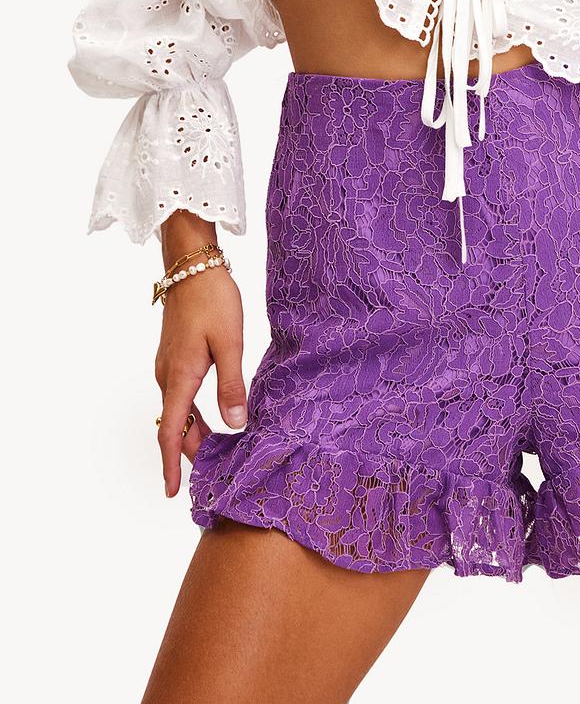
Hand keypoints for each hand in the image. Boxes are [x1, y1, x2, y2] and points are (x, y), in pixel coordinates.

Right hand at [154, 263, 248, 499]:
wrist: (192, 265)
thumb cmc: (212, 299)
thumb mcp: (230, 342)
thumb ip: (232, 384)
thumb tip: (235, 423)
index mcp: (179, 377)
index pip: (172, 432)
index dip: (172, 465)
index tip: (172, 492)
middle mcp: (167, 375)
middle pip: (176, 425)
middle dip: (190, 452)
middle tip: (212, 474)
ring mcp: (168, 365)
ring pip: (178, 410)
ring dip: (194, 432)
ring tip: (216, 450)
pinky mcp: (175, 354)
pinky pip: (180, 394)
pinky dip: (192, 412)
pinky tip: (212, 414)